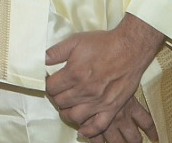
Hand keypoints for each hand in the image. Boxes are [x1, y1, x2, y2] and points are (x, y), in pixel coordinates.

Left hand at [45, 13, 164, 138]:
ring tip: (69, 105)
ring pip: (74, 116)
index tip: (52, 81)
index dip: (49, 84)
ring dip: (68, 112)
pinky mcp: (111, 108)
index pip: (51, 88)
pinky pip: (97, 126)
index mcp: (74, 74)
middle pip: (61, 102)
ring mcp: (98, 102)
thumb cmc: (103, 44)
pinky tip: (82, 127)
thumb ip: (56, 51)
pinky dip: (87, 130)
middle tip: (61, 91)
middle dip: (57, 96)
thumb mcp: (76, 41)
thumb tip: (41, 59)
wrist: (129, 49)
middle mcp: (84, 91)